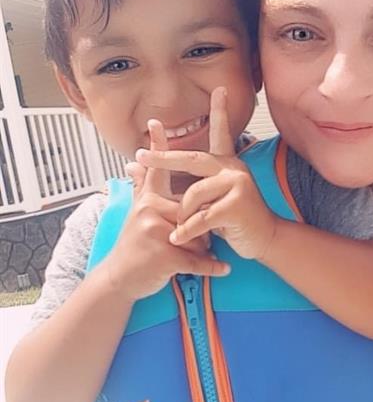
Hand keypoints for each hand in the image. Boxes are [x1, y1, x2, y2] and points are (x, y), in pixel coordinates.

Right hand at [105, 120, 229, 301]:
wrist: (120, 279)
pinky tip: (225, 268)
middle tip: (189, 240)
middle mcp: (149, 211)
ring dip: (201, 248)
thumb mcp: (135, 213)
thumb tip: (133, 161)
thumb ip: (140, 186)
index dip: (158, 147)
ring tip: (190, 256)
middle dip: (199, 226)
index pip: (156, 169)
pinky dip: (212, 267)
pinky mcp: (165, 257)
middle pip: (193, 209)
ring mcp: (156, 233)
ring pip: (198, 233)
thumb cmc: (133, 246)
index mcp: (147, 200)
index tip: (157, 122)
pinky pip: (197, 259)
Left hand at [135, 87, 277, 260]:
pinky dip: (186, 231)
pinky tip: (178, 238)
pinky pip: (201, 217)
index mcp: (227, 164)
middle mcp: (233, 169)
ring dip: (182, 216)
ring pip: (193, 195)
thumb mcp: (205, 200)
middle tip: (140, 154)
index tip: (219, 89)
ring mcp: (237, 185)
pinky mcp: (237, 207)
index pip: (221, 133)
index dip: (220, 111)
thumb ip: (179, 185)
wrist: (265, 240)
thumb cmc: (234, 220)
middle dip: (163, 158)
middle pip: (191, 159)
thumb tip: (134, 167)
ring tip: (180, 229)